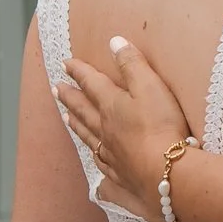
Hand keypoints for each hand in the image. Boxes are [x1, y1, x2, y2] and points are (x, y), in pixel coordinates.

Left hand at [57, 39, 189, 221]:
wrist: (166, 174)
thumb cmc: (161, 127)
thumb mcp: (150, 87)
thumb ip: (132, 64)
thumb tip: (114, 41)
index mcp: (111, 106)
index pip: (92, 84)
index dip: (79, 71)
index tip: (66, 63)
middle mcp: (106, 131)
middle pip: (83, 111)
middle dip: (70, 98)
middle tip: (56, 90)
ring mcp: (112, 157)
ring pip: (89, 138)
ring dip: (76, 127)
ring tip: (66, 120)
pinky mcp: (122, 180)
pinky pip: (104, 173)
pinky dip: (98, 167)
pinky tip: (97, 174)